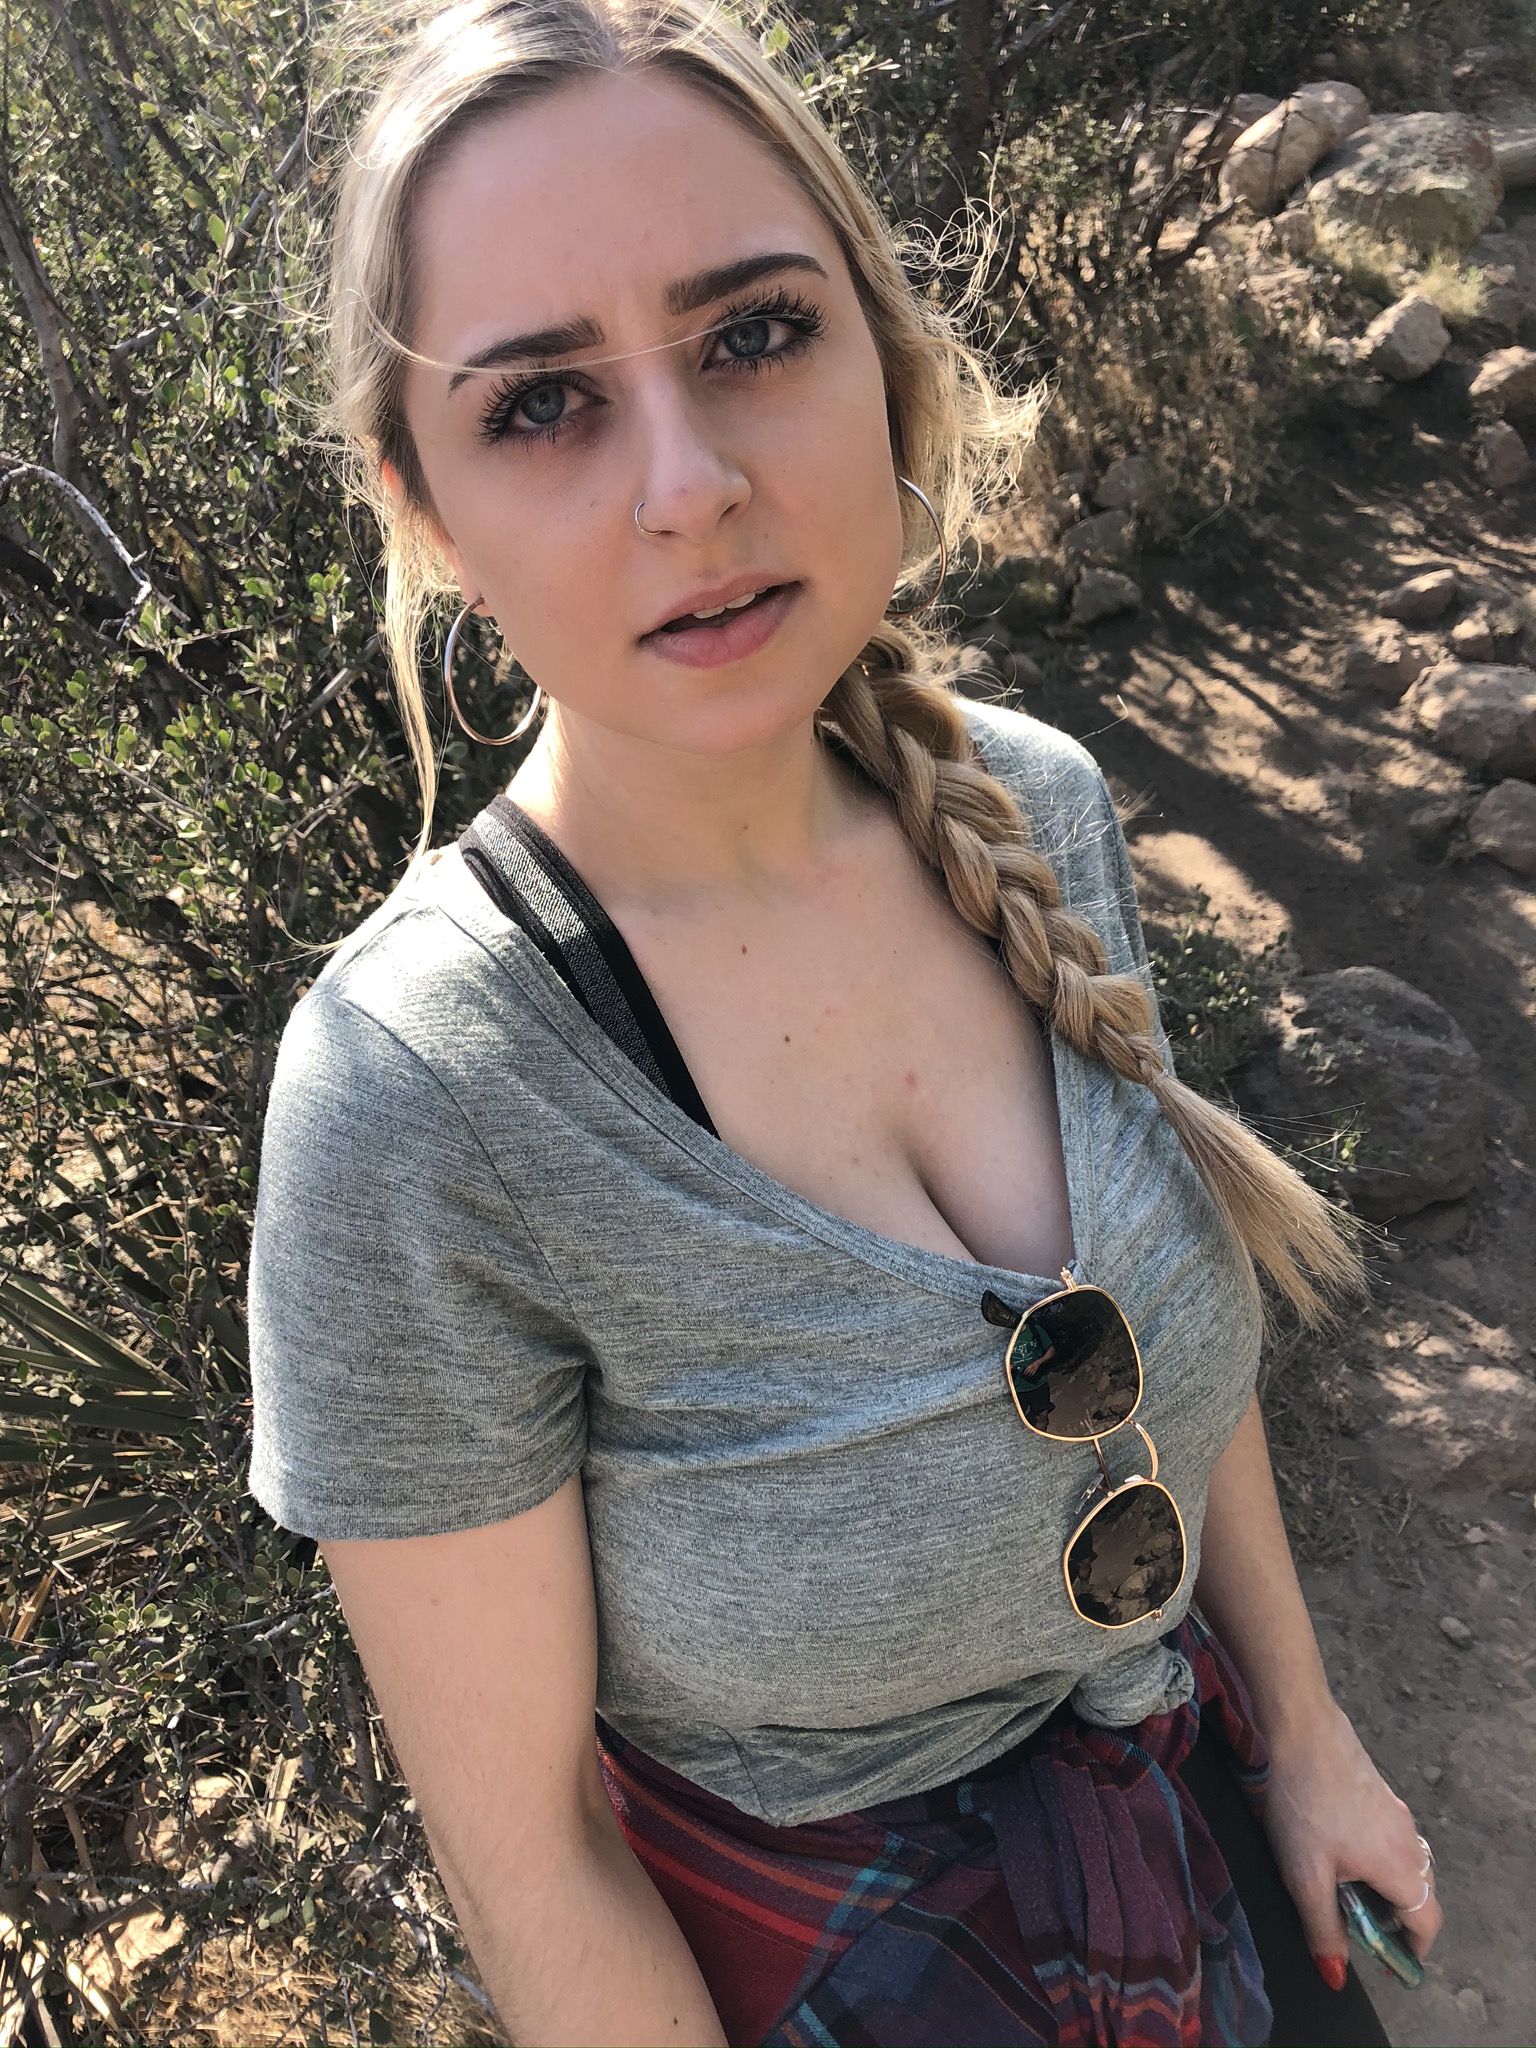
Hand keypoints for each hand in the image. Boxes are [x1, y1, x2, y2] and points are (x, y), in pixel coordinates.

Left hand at [1262, 1699, 1441, 1989]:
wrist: (1301, 1729)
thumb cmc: (1304, 1805)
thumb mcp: (1306, 1877)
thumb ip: (1323, 1929)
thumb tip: (1335, 1975)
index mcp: (1400, 1868)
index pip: (1427, 1922)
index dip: (1414, 1949)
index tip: (1393, 1962)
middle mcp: (1408, 1840)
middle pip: (1419, 1892)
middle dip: (1396, 1917)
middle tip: (1358, 1926)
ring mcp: (1395, 1811)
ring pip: (1403, 1861)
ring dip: (1383, 1883)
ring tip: (1342, 1886)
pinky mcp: (1378, 1790)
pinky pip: (1388, 1836)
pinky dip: (1374, 1855)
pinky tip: (1335, 1845)